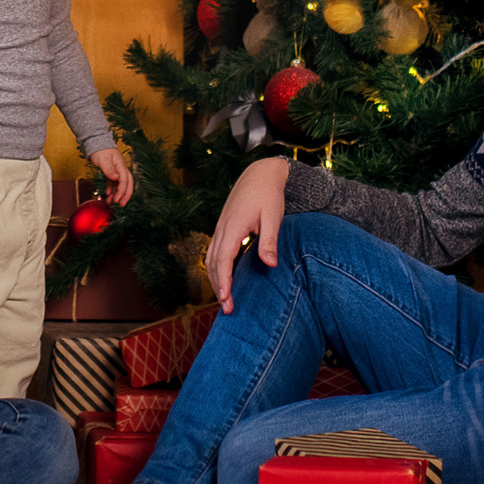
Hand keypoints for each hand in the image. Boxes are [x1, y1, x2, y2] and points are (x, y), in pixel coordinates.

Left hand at [90, 147, 133, 207]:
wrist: (96, 142)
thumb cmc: (100, 150)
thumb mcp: (103, 159)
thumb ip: (109, 169)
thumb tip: (116, 178)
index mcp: (121, 166)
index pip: (124, 181)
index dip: (122, 191)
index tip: (116, 199)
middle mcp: (121, 169)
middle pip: (127, 184)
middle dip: (125, 195)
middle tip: (120, 205)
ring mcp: (117, 171)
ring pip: (120, 185)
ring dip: (117, 194)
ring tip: (110, 202)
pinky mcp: (112, 172)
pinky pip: (114, 183)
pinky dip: (112, 189)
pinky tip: (108, 194)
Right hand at [205, 158, 293, 312]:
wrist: (260, 174)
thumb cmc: (268, 195)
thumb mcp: (273, 216)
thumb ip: (270, 241)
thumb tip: (270, 265)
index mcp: (233, 226)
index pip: (223, 259)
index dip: (223, 281)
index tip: (225, 300)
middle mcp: (222, 228)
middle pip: (212, 263)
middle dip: (217, 287)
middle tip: (228, 309)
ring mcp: (220, 228)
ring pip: (210, 259)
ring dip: (214, 279)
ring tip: (225, 299)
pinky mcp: (223, 228)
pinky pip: (214, 252)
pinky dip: (216, 269)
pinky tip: (224, 279)